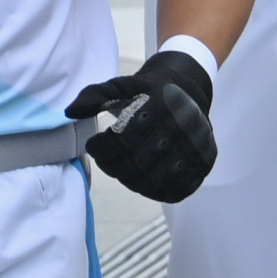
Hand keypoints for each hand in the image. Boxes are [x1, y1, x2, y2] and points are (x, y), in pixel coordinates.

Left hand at [67, 47, 219, 201]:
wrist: (189, 90)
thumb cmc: (148, 92)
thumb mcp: (120, 86)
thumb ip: (94, 95)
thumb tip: (71, 112)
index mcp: (161, 105)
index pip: (124, 141)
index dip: (101, 149)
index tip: (94, 145)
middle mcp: (183, 127)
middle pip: (138, 165)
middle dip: (113, 167)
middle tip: (107, 160)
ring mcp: (196, 148)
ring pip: (155, 181)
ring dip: (132, 180)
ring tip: (124, 169)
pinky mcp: (204, 163)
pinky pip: (177, 190)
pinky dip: (156, 191)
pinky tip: (144, 180)